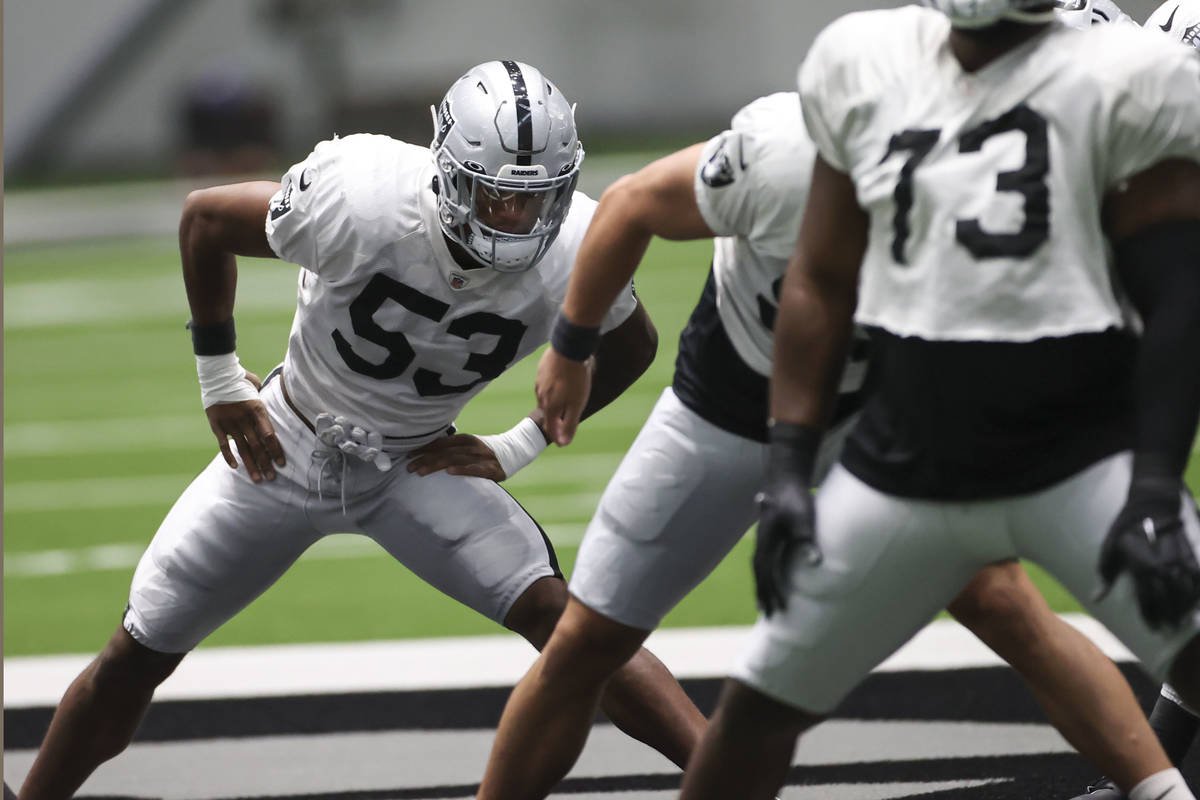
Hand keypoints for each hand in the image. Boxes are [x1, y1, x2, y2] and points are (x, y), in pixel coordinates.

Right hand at [204, 370, 285, 482]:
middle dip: (265, 464)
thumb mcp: (258, 390)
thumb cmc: (242, 380)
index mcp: (258, 410)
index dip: (276, 451)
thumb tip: (268, 416)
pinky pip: (223, 444)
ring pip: (243, 449)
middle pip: (258, 446)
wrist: (218, 373)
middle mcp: (245, 419)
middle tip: (271, 478)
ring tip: (257, 479)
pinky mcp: (217, 424)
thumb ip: (263, 406)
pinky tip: (235, 467)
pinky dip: (229, 456)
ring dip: (250, 465)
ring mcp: (230, 422)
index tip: (281, 464)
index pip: (270, 436)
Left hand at [406, 434, 505, 480]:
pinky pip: (474, 469)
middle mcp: (471, 446)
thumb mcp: (469, 446)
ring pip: (455, 460)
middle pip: (444, 452)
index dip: (424, 448)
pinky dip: (462, 470)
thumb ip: (453, 448)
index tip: (408, 455)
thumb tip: (429, 451)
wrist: (513, 452)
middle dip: (425, 459)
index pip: (440, 443)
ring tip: (421, 472)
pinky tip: (450, 472)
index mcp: (465, 439)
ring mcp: (480, 457)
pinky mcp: (490, 469)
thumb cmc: (484, 453)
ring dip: (436, 465)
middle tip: (409, 467)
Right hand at [535, 347, 592, 445]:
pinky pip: (546, 383)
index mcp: (549, 407)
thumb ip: (570, 425)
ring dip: (554, 402)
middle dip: (556, 419)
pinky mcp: (542, 369)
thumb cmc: (575, 379)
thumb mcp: (577, 405)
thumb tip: (563, 443)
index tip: (562, 440)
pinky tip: (561, 382)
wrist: (569, 349)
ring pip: (546, 397)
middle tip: (565, 422)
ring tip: (565, 401)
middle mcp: (540, 395)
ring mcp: (539, 381)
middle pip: (547, 413)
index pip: (550, 428)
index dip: (557, 435)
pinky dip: (553, 387)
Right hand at [753, 475, 820, 616]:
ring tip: (766, 607)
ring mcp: (764, 541)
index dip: (771, 591)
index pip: (766, 572)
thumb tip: (816, 562)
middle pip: (759, 575)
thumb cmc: (794, 498)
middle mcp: (761, 544)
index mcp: (765, 541)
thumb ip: (807, 538)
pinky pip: (767, 564)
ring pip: (760, 570)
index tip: (778, 608)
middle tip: (769, 617)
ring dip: (763, 588)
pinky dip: (768, 578)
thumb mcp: (803, 517)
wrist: (784, 480)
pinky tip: (774, 584)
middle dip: (763, 595)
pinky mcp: (771, 539)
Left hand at [1097, 477, 1199, 628]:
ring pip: (1187, 590)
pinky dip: (1198, 591)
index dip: (1150, 614)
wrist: (1151, 505)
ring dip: (1185, 607)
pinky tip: (1195, 602)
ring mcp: (1179, 559)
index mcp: (1140, 565)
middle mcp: (1162, 564)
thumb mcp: (1109, 549)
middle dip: (1169, 615)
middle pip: (1168, 597)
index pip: (1147, 597)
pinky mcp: (1190, 553)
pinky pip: (1198, 577)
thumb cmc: (1125, 529)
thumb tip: (1096, 599)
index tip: (1152, 628)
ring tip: (1181, 619)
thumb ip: (1105, 575)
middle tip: (1169, 628)